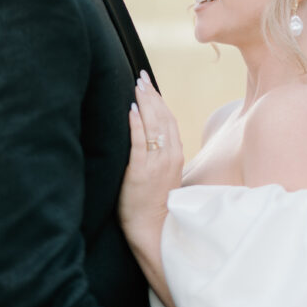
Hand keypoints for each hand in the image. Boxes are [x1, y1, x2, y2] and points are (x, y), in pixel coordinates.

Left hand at [118, 71, 183, 235]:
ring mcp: (156, 163)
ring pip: (153, 125)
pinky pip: (139, 142)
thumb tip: (150, 137)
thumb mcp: (164, 175)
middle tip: (141, 77)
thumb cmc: (155, 204)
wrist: (153, 228)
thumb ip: (161, 155)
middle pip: (162, 117)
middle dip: (151, 95)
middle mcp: (169, 155)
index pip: (169, 120)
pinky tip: (130, 109)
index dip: (159, 100)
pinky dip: (136, 123)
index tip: (149, 84)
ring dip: (144, 102)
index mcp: (176, 155)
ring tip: (137, 85)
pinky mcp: (141, 171)